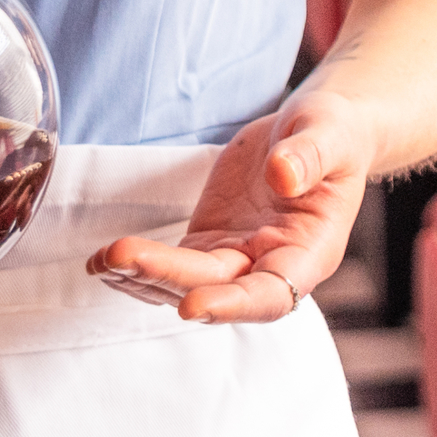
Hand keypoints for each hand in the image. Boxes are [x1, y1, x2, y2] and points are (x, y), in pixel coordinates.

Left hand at [86, 86, 377, 323]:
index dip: (233, 305)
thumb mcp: (330, 133)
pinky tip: (103, 261)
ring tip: (103, 260)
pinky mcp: (209, 243)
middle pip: (215, 287)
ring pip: (185, 281)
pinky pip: (170, 265)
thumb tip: (283, 176)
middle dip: (167, 276)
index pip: (273, 294)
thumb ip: (310, 155)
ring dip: (143, 275)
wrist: (316, 131)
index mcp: (310, 252)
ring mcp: (236, 258)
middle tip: (121, 256)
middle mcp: (270, 266)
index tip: (192, 304)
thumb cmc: (333, 133)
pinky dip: (136, 266)